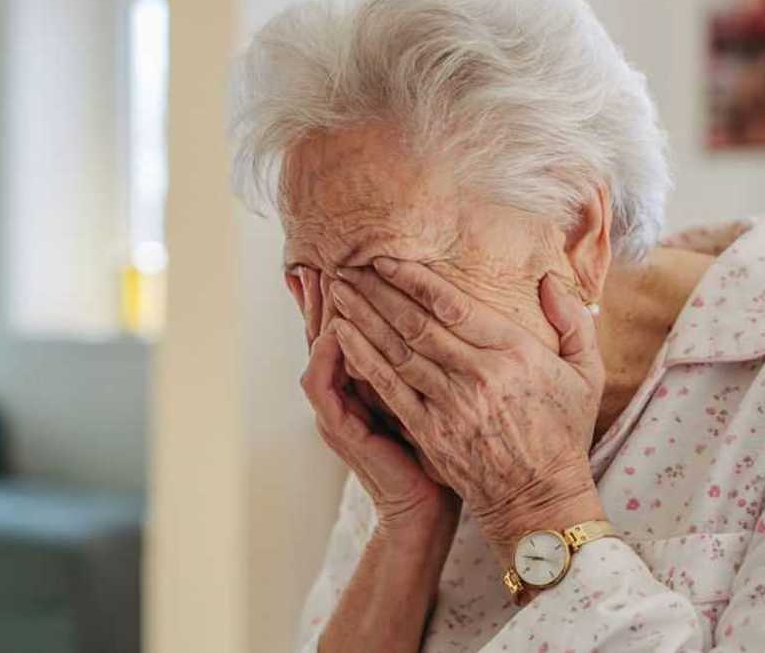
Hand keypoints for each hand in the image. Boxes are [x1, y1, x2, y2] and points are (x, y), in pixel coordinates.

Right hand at [293, 267, 458, 537]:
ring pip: (320, 348)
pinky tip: (338, 326)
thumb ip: (429, 360)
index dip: (350, 293)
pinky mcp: (341, 428)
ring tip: (328, 277)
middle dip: (328, 292)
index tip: (356, 256)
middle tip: (330, 254)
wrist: (427, 509)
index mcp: (367, 381)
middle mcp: (345, 392)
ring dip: (322, 313)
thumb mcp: (435, 397)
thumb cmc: (442, 452)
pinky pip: (322, 384)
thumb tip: (444, 318)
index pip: (351, 326)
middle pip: (328, 327)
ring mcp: (338, 409)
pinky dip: (329, 353)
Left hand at [328, 258, 606, 564]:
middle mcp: (479, 376)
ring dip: (363, 318)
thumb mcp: (587, 373)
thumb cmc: (564, 432)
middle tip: (347, 265)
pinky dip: (364, 359)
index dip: (415, 279)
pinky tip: (342, 338)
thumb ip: (574, 322)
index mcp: (516, 354)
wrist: (541, 498)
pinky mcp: (431, 432)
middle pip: (417, 323)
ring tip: (337, 291)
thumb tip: (549, 282)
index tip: (387, 259)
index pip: (454, 306)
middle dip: (378, 290)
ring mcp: (451, 406)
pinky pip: (391, 388)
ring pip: (397, 351)